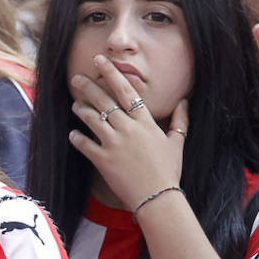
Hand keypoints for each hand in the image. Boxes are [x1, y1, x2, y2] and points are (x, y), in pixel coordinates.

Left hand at [69, 54, 186, 211]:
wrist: (157, 198)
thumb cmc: (169, 170)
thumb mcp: (177, 143)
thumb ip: (181, 120)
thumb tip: (185, 101)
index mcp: (145, 122)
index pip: (126, 91)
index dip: (112, 74)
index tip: (101, 61)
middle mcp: (128, 129)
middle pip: (105, 101)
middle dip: (89, 86)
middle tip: (77, 77)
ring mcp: (114, 144)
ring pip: (92, 119)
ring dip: (81, 109)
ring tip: (75, 104)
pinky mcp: (102, 160)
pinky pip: (84, 144)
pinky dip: (77, 138)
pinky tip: (73, 134)